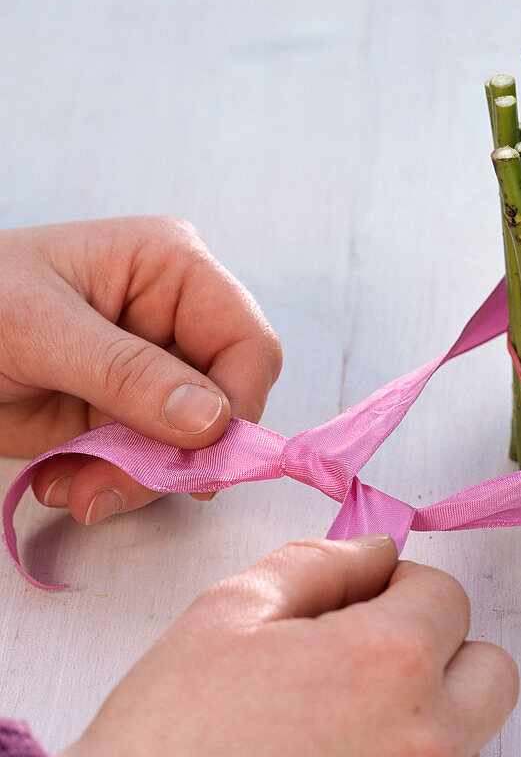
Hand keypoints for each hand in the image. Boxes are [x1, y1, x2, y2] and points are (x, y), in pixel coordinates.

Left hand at [0, 216, 281, 523]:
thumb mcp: (37, 328)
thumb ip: (127, 371)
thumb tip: (212, 420)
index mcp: (171, 268)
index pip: (248, 343)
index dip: (237, 403)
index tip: (195, 454)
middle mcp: (174, 318)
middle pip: (226, 403)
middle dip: (174, 455)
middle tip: (112, 486)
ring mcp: (151, 371)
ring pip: (191, 446)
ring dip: (136, 479)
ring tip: (74, 487)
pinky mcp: (123, 414)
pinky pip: (148, 464)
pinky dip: (110, 484)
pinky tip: (64, 480)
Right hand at [55, 535, 519, 756]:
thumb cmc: (166, 742)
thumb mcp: (230, 611)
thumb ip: (321, 562)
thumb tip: (378, 551)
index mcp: (388, 660)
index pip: (448, 594)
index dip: (401, 589)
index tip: (364, 604)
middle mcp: (428, 739)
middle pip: (490, 669)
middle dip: (441, 651)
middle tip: (371, 662)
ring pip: (472, 738)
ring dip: (430, 718)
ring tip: (343, 729)